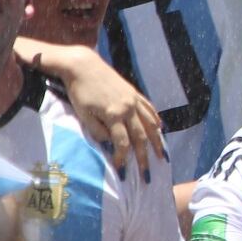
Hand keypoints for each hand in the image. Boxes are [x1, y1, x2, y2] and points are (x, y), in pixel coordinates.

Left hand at [49, 47, 165, 179]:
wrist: (83, 66)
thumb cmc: (78, 92)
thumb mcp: (83, 114)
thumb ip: (97, 131)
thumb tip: (110, 144)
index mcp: (113, 114)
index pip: (123, 143)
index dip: (123, 158)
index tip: (122, 171)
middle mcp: (128, 108)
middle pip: (141, 137)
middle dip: (144, 157)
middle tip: (148, 174)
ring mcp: (134, 99)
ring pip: (151, 124)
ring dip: (157, 141)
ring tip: (162, 155)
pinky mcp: (134, 93)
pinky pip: (150, 109)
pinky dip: (156, 121)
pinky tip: (160, 129)